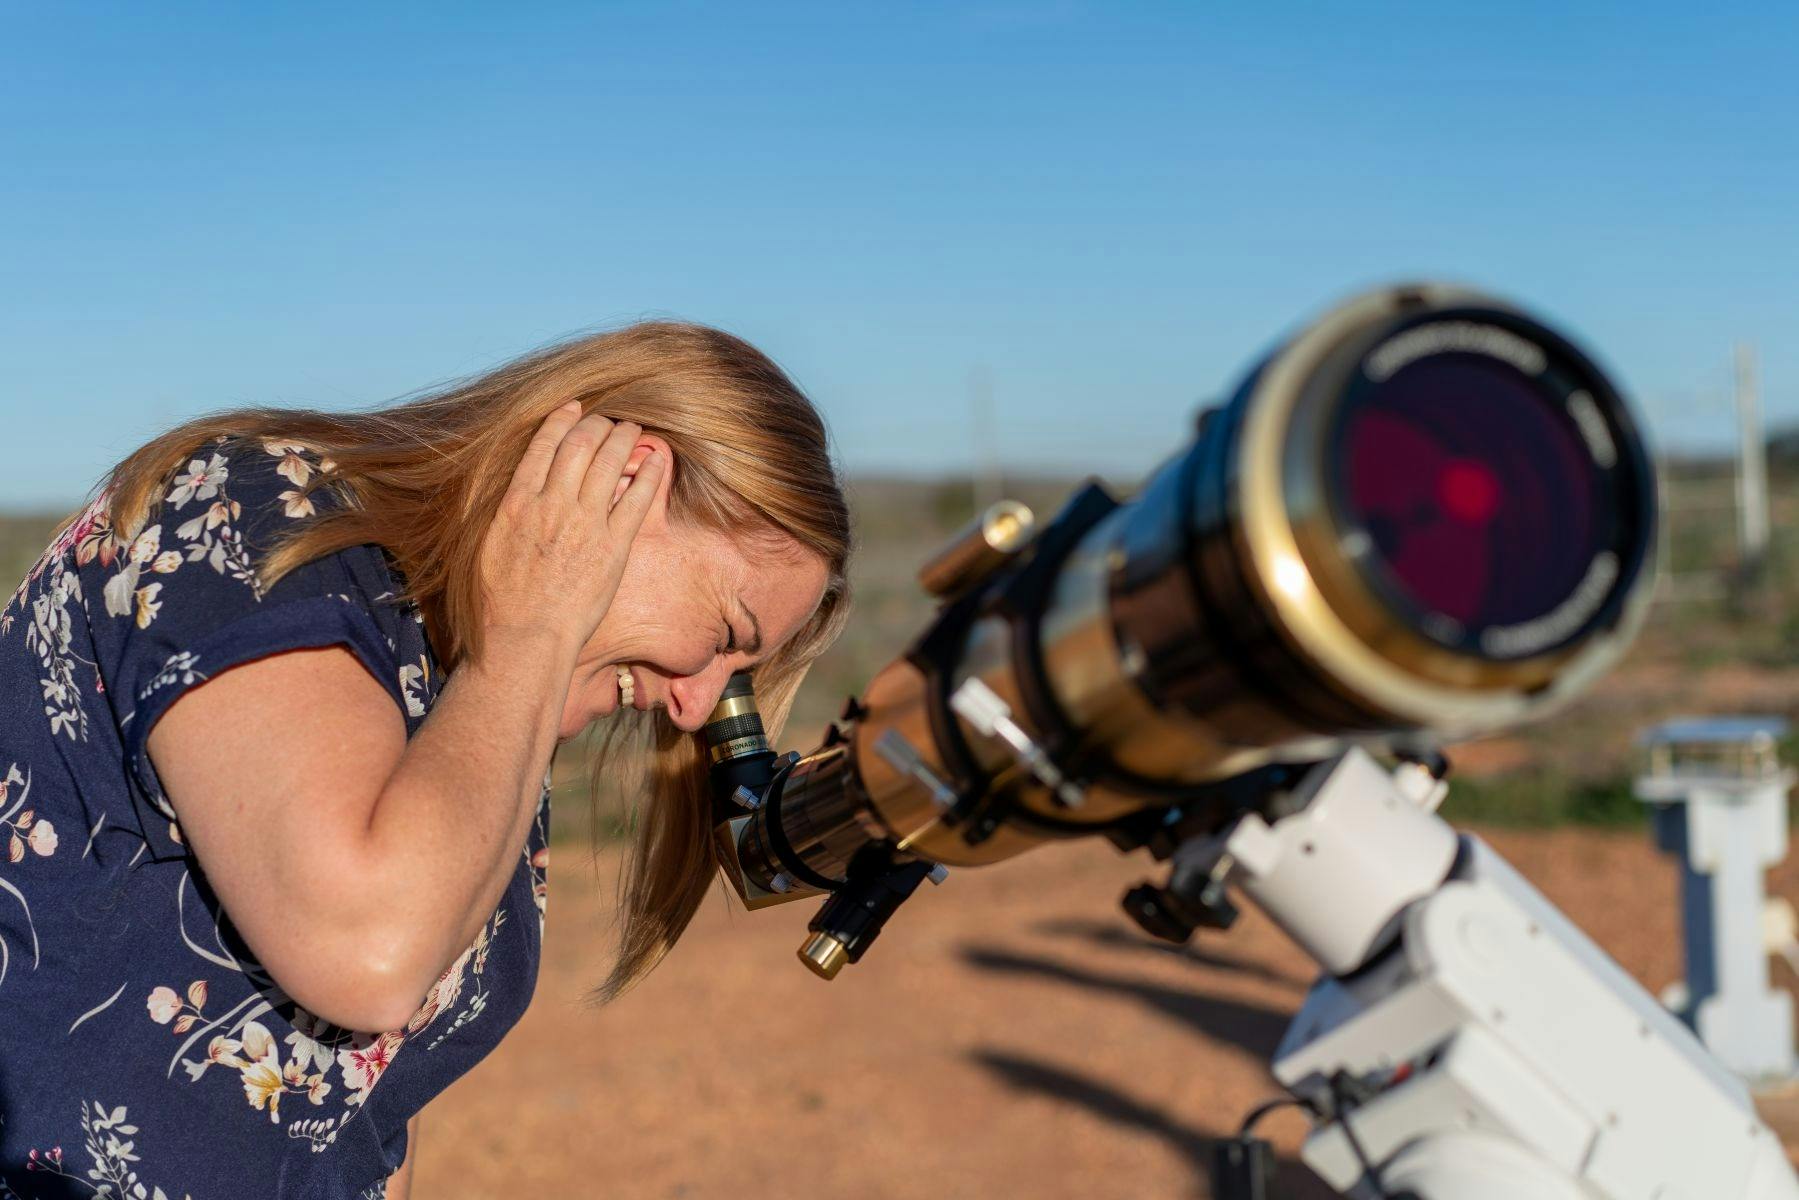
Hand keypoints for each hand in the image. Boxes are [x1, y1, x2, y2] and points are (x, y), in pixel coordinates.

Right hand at [477, 402, 664, 657]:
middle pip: (580, 444)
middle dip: (597, 423)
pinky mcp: (612, 547)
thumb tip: (522, 490)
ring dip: (624, 438)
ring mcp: (584, 524)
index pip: (543, 445)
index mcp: (518, 502)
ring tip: (633, 429)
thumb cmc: (501, 601)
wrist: (525, 636)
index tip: (574, 408)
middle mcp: (551, 505)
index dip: (562, 419)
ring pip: (609, 462)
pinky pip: (636, 498)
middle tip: (609, 420)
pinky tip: (656, 459)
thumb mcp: (491, 545)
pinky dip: (647, 473)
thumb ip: (510, 512)